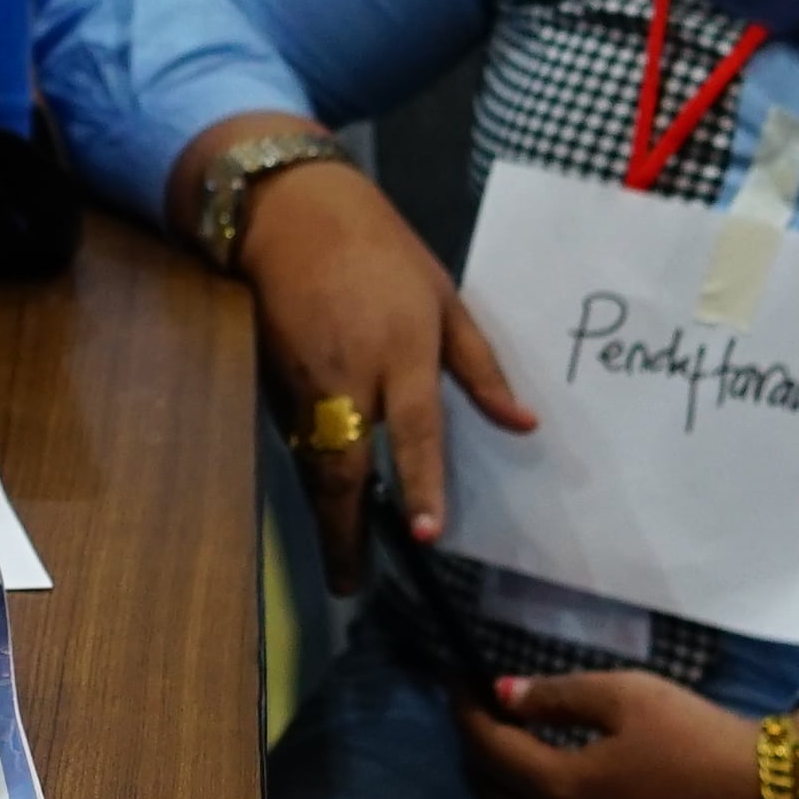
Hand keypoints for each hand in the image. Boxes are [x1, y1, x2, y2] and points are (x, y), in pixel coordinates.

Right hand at [189, 120, 517, 591]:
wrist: (288, 213)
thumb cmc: (379, 251)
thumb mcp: (443, 298)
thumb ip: (481, 366)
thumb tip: (525, 424)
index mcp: (400, 352)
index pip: (414, 430)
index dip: (420, 483)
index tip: (423, 534)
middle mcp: (347, 375)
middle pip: (341, 467)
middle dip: (344, 532)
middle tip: (350, 584)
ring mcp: (303, 382)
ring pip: (312, 462)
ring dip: (326, 511)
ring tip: (343, 559)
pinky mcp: (273, 382)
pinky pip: (295, 439)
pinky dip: (311, 472)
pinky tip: (326, 496)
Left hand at [452, 670, 798, 798]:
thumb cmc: (698, 739)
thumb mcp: (628, 696)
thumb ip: (557, 697)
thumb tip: (502, 696)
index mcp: (562, 789)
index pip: (487, 749)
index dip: (465, 713)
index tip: (458, 683)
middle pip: (490, 798)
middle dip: (474, 754)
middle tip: (479, 718)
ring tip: (504, 762)